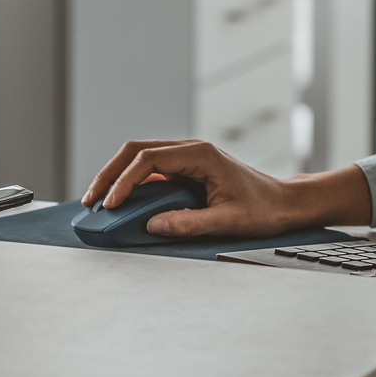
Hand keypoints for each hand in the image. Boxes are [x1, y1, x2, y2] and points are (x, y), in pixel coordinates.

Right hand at [81, 139, 371, 238]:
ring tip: (98, 204)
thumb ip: (189, 223)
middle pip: (136, 151)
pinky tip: (120, 205)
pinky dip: (131, 185)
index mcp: (201, 155)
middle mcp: (191, 151)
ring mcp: (187, 159)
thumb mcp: (228, 221)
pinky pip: (151, 172)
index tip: (111, 205)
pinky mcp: (186, 171)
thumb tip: (151, 226)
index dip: (125, 181)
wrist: (285, 203)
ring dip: (117, 177)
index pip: (149, 160)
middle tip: (90, 201)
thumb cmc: (264, 209)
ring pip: (139, 158)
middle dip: (109, 174)